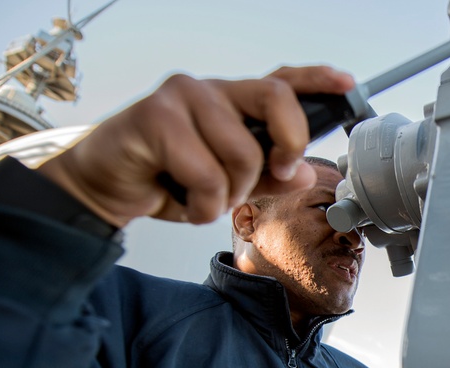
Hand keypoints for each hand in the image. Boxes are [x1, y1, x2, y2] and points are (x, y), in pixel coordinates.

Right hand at [38, 66, 354, 227]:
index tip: (345, 84)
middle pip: (275, 100)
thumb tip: (303, 173)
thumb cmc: (166, 180)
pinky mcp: (155, 116)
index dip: (316, 80)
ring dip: (227, 195)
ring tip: (202, 198)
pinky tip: (182, 202)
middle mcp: (212, 91)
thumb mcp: (229, 186)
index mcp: (234, 103)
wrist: (104, 188)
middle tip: (273, 174)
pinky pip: (206, 174)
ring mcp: (184, 97)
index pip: (281, 82)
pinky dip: (201, 205)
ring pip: (241, 153)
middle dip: (286, 145)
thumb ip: (268, 178)